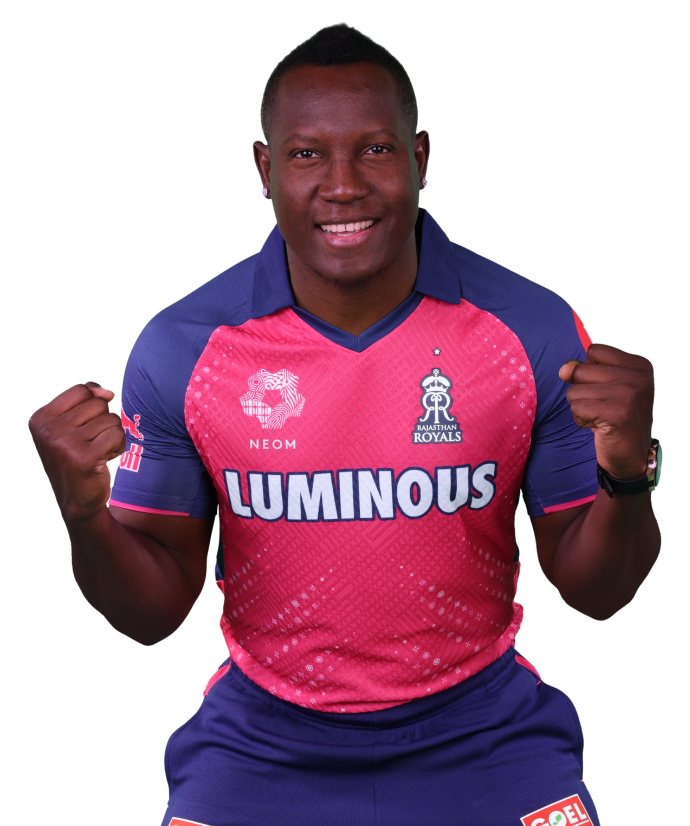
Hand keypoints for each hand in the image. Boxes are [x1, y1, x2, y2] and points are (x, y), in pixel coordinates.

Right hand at [28, 382, 125, 521]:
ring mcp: (64, 443)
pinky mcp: (84, 457)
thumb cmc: (75, 458)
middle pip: (98, 403)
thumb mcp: (70, 426)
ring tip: (98, 451)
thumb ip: (86, 401)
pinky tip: (105, 459)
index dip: (94, 404)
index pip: (81, 389)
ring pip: (111, 418)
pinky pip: (117, 434)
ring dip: (112, 435)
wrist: (76, 501)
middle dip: (103, 422)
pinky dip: (118, 445)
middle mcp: (48, 430)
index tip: (87, 426)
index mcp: (39, 418)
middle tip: (92, 443)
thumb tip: (106, 392)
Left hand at [559, 343, 654, 479]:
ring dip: (581, 408)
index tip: (607, 389)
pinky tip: (599, 427)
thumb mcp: (603, 388)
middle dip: (583, 392)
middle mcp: (638, 376)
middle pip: (582, 370)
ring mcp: (629, 393)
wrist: (632, 456)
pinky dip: (581, 420)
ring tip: (601, 417)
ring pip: (575, 391)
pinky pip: (576, 408)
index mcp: (640, 365)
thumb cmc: (615, 418)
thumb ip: (583, 371)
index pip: (595, 350)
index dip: (590, 371)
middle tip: (603, 407)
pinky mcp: (617, 413)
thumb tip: (565, 369)